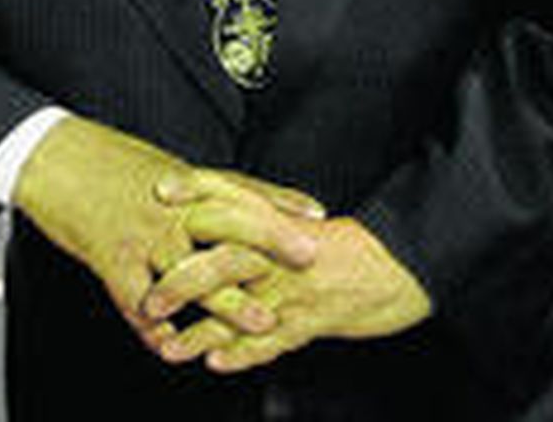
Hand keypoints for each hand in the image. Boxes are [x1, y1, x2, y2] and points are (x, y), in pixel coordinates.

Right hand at [13, 117, 323, 353]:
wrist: (54, 159)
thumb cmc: (111, 163)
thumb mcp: (166, 167)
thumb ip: (207, 188)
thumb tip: (249, 197)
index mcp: (186, 183)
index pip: (240, 191)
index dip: (281, 204)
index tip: (319, 215)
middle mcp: (170, 206)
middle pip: (229, 224)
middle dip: (271, 244)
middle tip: (309, 260)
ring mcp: (141, 234)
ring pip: (192, 269)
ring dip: (229, 300)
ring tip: (260, 321)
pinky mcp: (110, 259)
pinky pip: (137, 299)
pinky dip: (156, 326)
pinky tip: (175, 346)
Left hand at [148, 216, 432, 372]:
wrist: (401, 267)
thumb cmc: (349, 247)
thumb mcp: (303, 225)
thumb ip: (264, 221)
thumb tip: (218, 213)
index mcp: (283, 220)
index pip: (235, 194)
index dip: (199, 189)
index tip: (163, 189)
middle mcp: (285, 253)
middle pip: (226, 259)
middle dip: (183, 281)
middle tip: (151, 299)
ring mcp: (298, 289)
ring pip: (241, 309)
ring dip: (201, 332)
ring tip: (169, 348)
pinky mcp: (312, 321)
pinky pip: (272, 342)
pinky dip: (243, 354)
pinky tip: (217, 363)